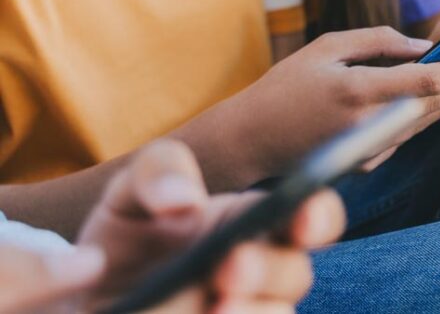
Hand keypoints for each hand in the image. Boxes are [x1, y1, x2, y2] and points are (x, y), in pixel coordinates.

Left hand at [0, 140, 345, 313]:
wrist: (87, 298)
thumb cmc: (126, 237)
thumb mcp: (130, 192)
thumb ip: (159, 172)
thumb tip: (185, 203)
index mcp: (254, 223)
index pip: (313, 215)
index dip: (320, 216)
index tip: (304, 221)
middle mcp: (260, 274)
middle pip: (296, 274)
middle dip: (270, 271)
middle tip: (230, 267)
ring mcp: (242, 311)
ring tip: (214, 310)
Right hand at [230, 26, 439, 177]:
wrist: (251, 141)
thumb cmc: (285, 86)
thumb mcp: (327, 47)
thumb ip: (379, 41)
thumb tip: (426, 46)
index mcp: (360, 91)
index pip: (431, 82)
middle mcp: (371, 126)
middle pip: (438, 103)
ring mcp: (371, 150)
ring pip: (427, 120)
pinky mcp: (368, 162)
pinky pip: (408, 133)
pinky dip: (425, 111)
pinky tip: (434, 91)